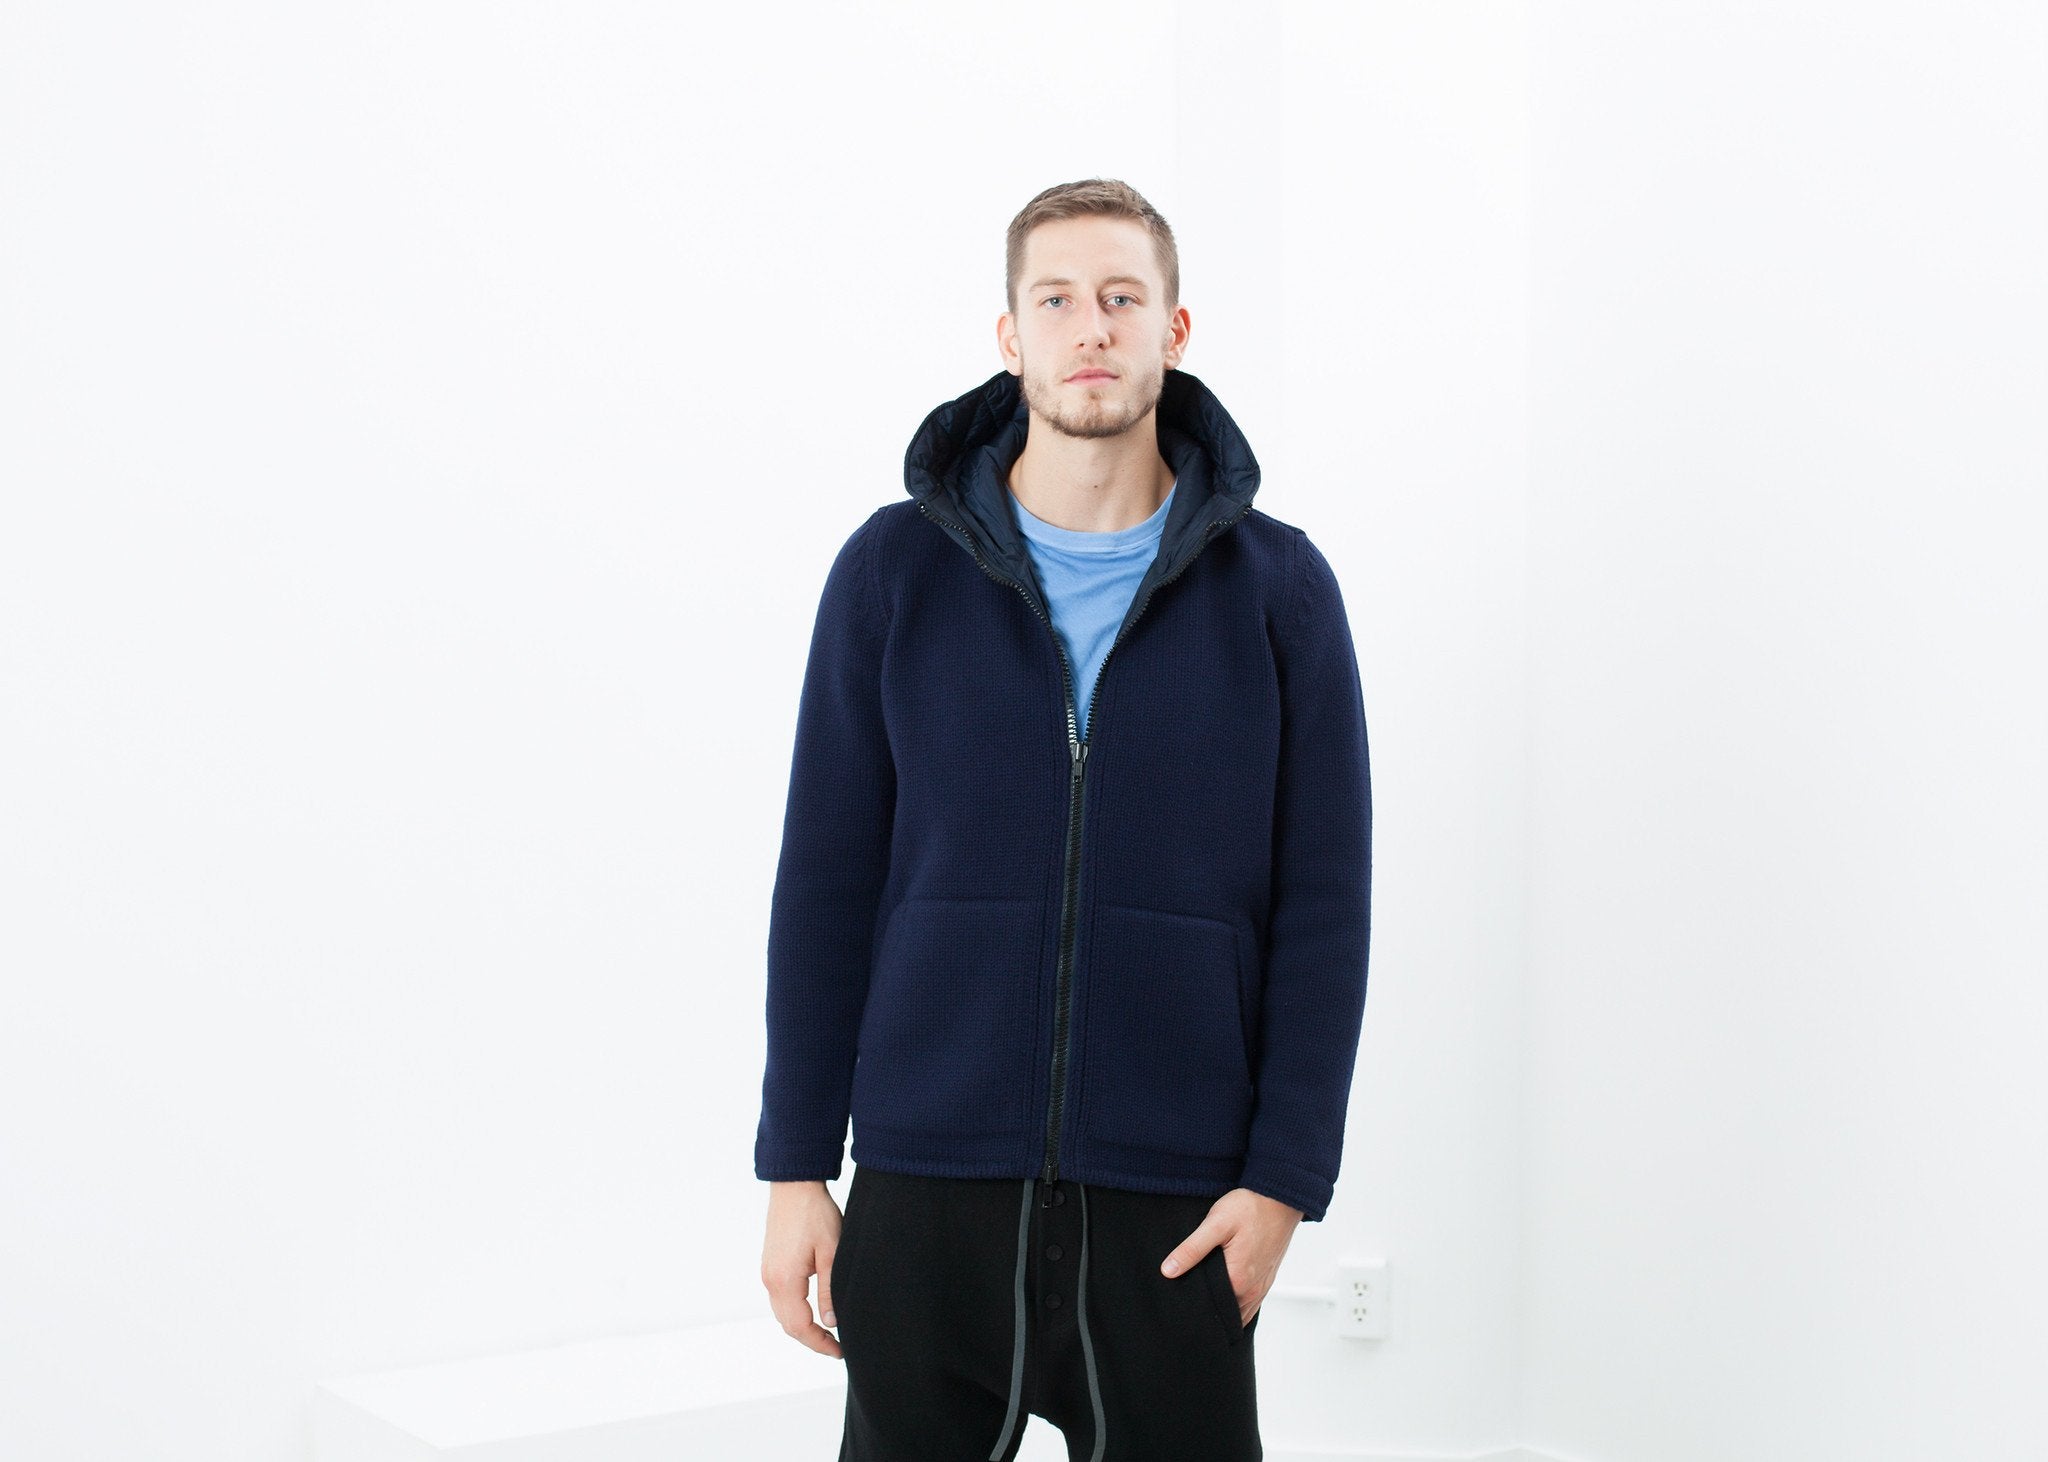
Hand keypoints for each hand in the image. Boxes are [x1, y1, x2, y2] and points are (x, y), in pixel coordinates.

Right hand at [761, 1180, 845, 1358]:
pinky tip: (812, 1310)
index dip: (819, 1343)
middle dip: (811, 1340)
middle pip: (787, 1325)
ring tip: (827, 1332)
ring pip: (782, 1313)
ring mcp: (767, 1272)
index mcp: (784, 1280)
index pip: (800, 1327)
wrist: (794, 1185)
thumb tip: (831, 1322)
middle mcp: (770, 1280)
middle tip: (836, 1347)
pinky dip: (794, 1312)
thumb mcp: (831, 1253)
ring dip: (802, 1327)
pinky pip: (779, 1299)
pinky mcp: (770, 1264)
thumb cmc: (815, 1214)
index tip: (839, 1351)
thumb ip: (829, 1290)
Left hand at [1159, 1188, 1302, 1326]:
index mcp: (1237, 1281)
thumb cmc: (1249, 1208)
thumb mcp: (1216, 1224)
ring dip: (1223, 1309)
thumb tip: (1168, 1271)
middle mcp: (1252, 1291)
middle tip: (1188, 1298)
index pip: (1209, 1308)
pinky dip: (1236, 1303)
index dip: (1193, 1306)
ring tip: (1204, 1295)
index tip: (1180, 1300)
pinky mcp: (1267, 1279)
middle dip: (1207, 1310)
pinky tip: (1224, 1290)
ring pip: (1238, 1311)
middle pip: (1224, 1313)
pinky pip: (1250, 1303)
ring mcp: (1261, 1287)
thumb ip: (1192, 1249)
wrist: (1279, 1198)